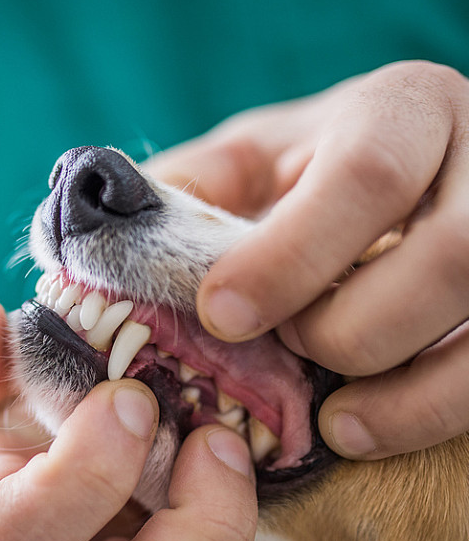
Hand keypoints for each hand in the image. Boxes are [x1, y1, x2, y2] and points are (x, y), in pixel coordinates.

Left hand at [149, 61, 468, 459]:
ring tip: (327, 417)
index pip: (368, 177)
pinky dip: (427, 414)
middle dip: (353, 325)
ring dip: (401, 386)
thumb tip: (107, 239)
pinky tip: (358, 429)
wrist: (384, 186)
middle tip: (287, 349)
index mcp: (400, 112)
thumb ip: (186, 190)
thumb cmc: (298, 178)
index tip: (220, 313)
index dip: (291, 257)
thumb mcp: (243, 164)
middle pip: (454, 254)